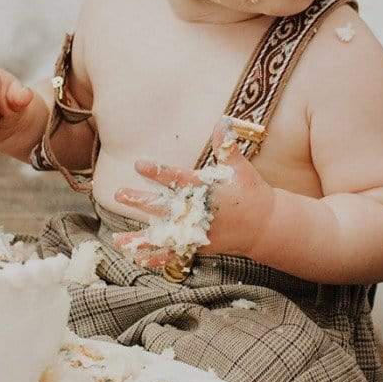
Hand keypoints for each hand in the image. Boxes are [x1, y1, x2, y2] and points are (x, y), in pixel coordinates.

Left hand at [114, 150, 275, 260]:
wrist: (266, 226)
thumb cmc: (252, 193)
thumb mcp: (241, 168)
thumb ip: (228, 147)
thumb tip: (222, 121)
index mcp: (206, 190)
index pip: (177, 178)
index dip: (157, 172)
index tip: (139, 165)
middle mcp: (198, 213)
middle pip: (163, 208)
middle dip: (140, 201)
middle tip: (119, 194)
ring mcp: (197, 233)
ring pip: (164, 237)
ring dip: (140, 238)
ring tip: (116, 240)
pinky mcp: (199, 248)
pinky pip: (175, 256)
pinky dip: (157, 260)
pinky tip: (138, 260)